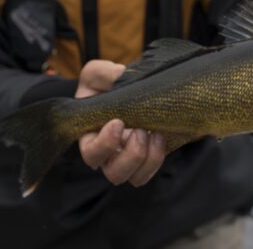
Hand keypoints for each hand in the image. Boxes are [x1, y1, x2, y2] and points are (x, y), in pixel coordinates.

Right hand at [75, 60, 166, 186]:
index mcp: (91, 137)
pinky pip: (151, 169)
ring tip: (154, 133)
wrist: (128, 88)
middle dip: (131, 154)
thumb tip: (120, 75)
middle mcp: (109, 154)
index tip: (118, 122)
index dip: (105, 144)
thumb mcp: (99, 73)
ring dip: (148, 158)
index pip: (92, 153)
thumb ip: (103, 73)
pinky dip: (158, 157)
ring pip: (136, 178)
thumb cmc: (105, 84)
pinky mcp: (148, 155)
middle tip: (139, 130)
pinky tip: (161, 135)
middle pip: (114, 174)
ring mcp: (129, 158)